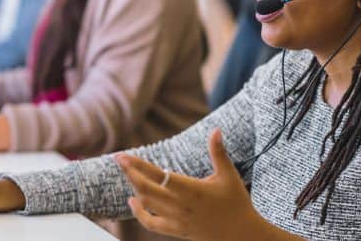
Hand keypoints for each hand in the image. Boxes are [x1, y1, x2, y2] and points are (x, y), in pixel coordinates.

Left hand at [116, 129, 263, 240]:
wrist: (242, 235)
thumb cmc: (236, 203)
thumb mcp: (228, 175)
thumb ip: (218, 152)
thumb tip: (216, 130)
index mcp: (191, 190)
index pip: (158, 175)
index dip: (138, 165)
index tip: (123, 156)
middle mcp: (180, 205)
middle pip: (146, 189)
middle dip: (130, 173)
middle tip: (119, 159)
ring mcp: (177, 220)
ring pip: (147, 204)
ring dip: (135, 188)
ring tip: (128, 173)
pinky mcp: (176, 230)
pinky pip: (151, 224)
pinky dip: (139, 213)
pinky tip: (132, 200)